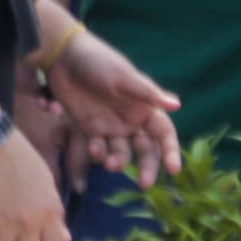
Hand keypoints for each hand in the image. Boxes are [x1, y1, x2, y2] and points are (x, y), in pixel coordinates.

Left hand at [48, 24, 180, 186]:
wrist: (64, 55)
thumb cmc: (99, 62)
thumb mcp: (123, 77)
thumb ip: (147, 94)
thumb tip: (177, 104)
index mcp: (144, 107)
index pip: (164, 133)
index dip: (171, 151)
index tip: (174, 170)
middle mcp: (130, 120)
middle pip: (145, 151)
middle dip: (146, 167)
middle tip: (144, 184)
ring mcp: (110, 127)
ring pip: (119, 154)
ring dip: (115, 161)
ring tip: (105, 159)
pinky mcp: (88, 129)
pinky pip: (95, 148)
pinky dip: (93, 150)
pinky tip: (91, 144)